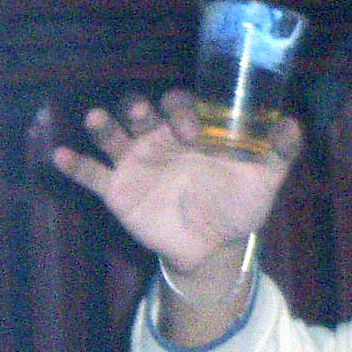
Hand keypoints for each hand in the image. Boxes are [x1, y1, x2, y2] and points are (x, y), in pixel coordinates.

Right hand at [50, 89, 301, 297]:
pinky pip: (90, 174)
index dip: (184, 109)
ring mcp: (135, 162)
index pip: (180, 104)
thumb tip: (292, 124)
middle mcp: (159, 139)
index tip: (195, 130)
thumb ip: (278, 151)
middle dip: (146, 111)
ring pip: (112, 134)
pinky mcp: (117, 190)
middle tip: (160, 123)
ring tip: (97, 119)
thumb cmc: (239, 204)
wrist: (215, 247)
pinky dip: (74, 164)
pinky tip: (60, 155)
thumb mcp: (264, 179)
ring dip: (104, 124)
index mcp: (192, 130)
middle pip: (141, 110)